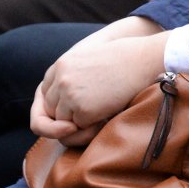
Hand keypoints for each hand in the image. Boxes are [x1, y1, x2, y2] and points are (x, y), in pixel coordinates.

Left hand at [30, 24, 165, 142]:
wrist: (142, 60)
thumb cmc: (123, 60)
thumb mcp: (87, 61)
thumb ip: (70, 77)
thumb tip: (62, 106)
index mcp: (60, 66)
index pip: (45, 95)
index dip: (59, 105)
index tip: (72, 110)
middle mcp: (60, 80)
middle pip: (51, 111)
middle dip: (67, 116)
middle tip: (89, 115)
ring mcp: (69, 95)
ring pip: (63, 122)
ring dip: (79, 122)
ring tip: (100, 113)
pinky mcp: (83, 109)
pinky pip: (80, 127)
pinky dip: (92, 126)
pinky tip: (106, 114)